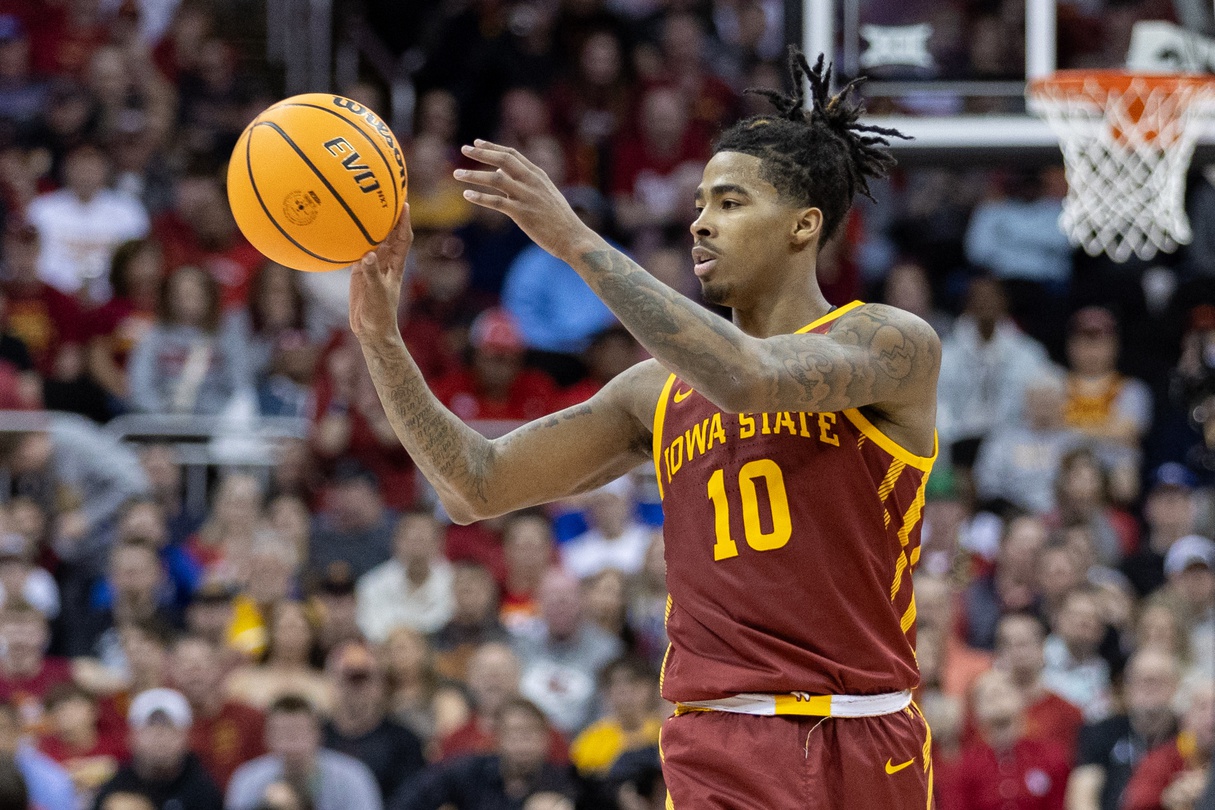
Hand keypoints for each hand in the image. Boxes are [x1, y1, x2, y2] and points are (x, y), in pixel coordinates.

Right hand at [349, 206, 412, 344]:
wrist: (371, 329)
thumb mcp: (376, 292)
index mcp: (396, 264)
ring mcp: (372, 265)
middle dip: (388, 214)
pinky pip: (355, 249)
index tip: (403, 202)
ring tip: (361, 202)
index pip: (403, 237)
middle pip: (388, 232)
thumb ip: (371, 274)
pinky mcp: (359, 271)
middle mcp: (385, 261)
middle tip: (382, 192)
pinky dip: (351, 239)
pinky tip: (340, 227)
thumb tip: (367, 254)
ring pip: (372, 238)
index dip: (404, 220)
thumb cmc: (379, 313)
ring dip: (369, 223)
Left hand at [455, 140, 594, 258]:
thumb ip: (525, 183)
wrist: (572, 237)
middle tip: (463, 149)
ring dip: (473, 175)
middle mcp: (531, 182)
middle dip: (481, 153)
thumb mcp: (545, 194)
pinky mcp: (522, 213)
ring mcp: (526, 197)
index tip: (476, 143)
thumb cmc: (558, 219)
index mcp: (537, 175)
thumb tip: (500, 175)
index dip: (492, 147)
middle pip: (502, 161)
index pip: (512, 154)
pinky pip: (496, 202)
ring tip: (456, 174)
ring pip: (495, 179)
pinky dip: (480, 198)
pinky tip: (467, 195)